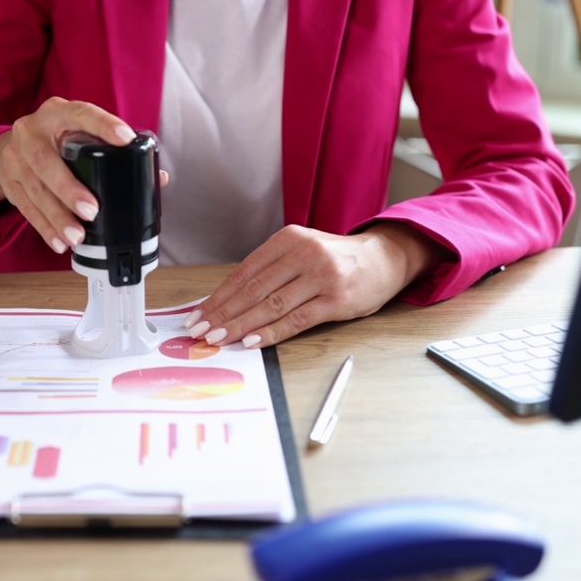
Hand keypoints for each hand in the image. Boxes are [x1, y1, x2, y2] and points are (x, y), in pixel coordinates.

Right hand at [0, 97, 135, 253]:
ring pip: (34, 190)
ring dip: (57, 216)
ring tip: (77, 236)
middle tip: (92, 210)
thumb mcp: (79, 133)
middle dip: (68, 188)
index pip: (80, 113)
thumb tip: (157, 179)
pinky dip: (44, 228)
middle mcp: (31, 131)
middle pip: (45, 161)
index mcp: (56, 112)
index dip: (102, 125)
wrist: (9, 148)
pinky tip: (59, 241)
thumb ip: (113, 150)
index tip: (125, 139)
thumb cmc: (56, 140)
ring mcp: (15, 158)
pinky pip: (26, 209)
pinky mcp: (9, 182)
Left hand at [183, 223, 448, 347]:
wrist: (383, 259)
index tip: (198, 315)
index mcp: (288, 239)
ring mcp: (321, 277)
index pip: (244, 272)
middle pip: (253, 289)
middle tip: (200, 331)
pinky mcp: (336, 300)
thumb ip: (270, 270)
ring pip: (271, 305)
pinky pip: (296, 320)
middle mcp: (303, 254)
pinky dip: (271, 332)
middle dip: (222, 314)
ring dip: (240, 325)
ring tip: (218, 339)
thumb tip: (228, 301)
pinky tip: (252, 341)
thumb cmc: (335, 260)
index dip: (218, 296)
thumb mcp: (301, 251)